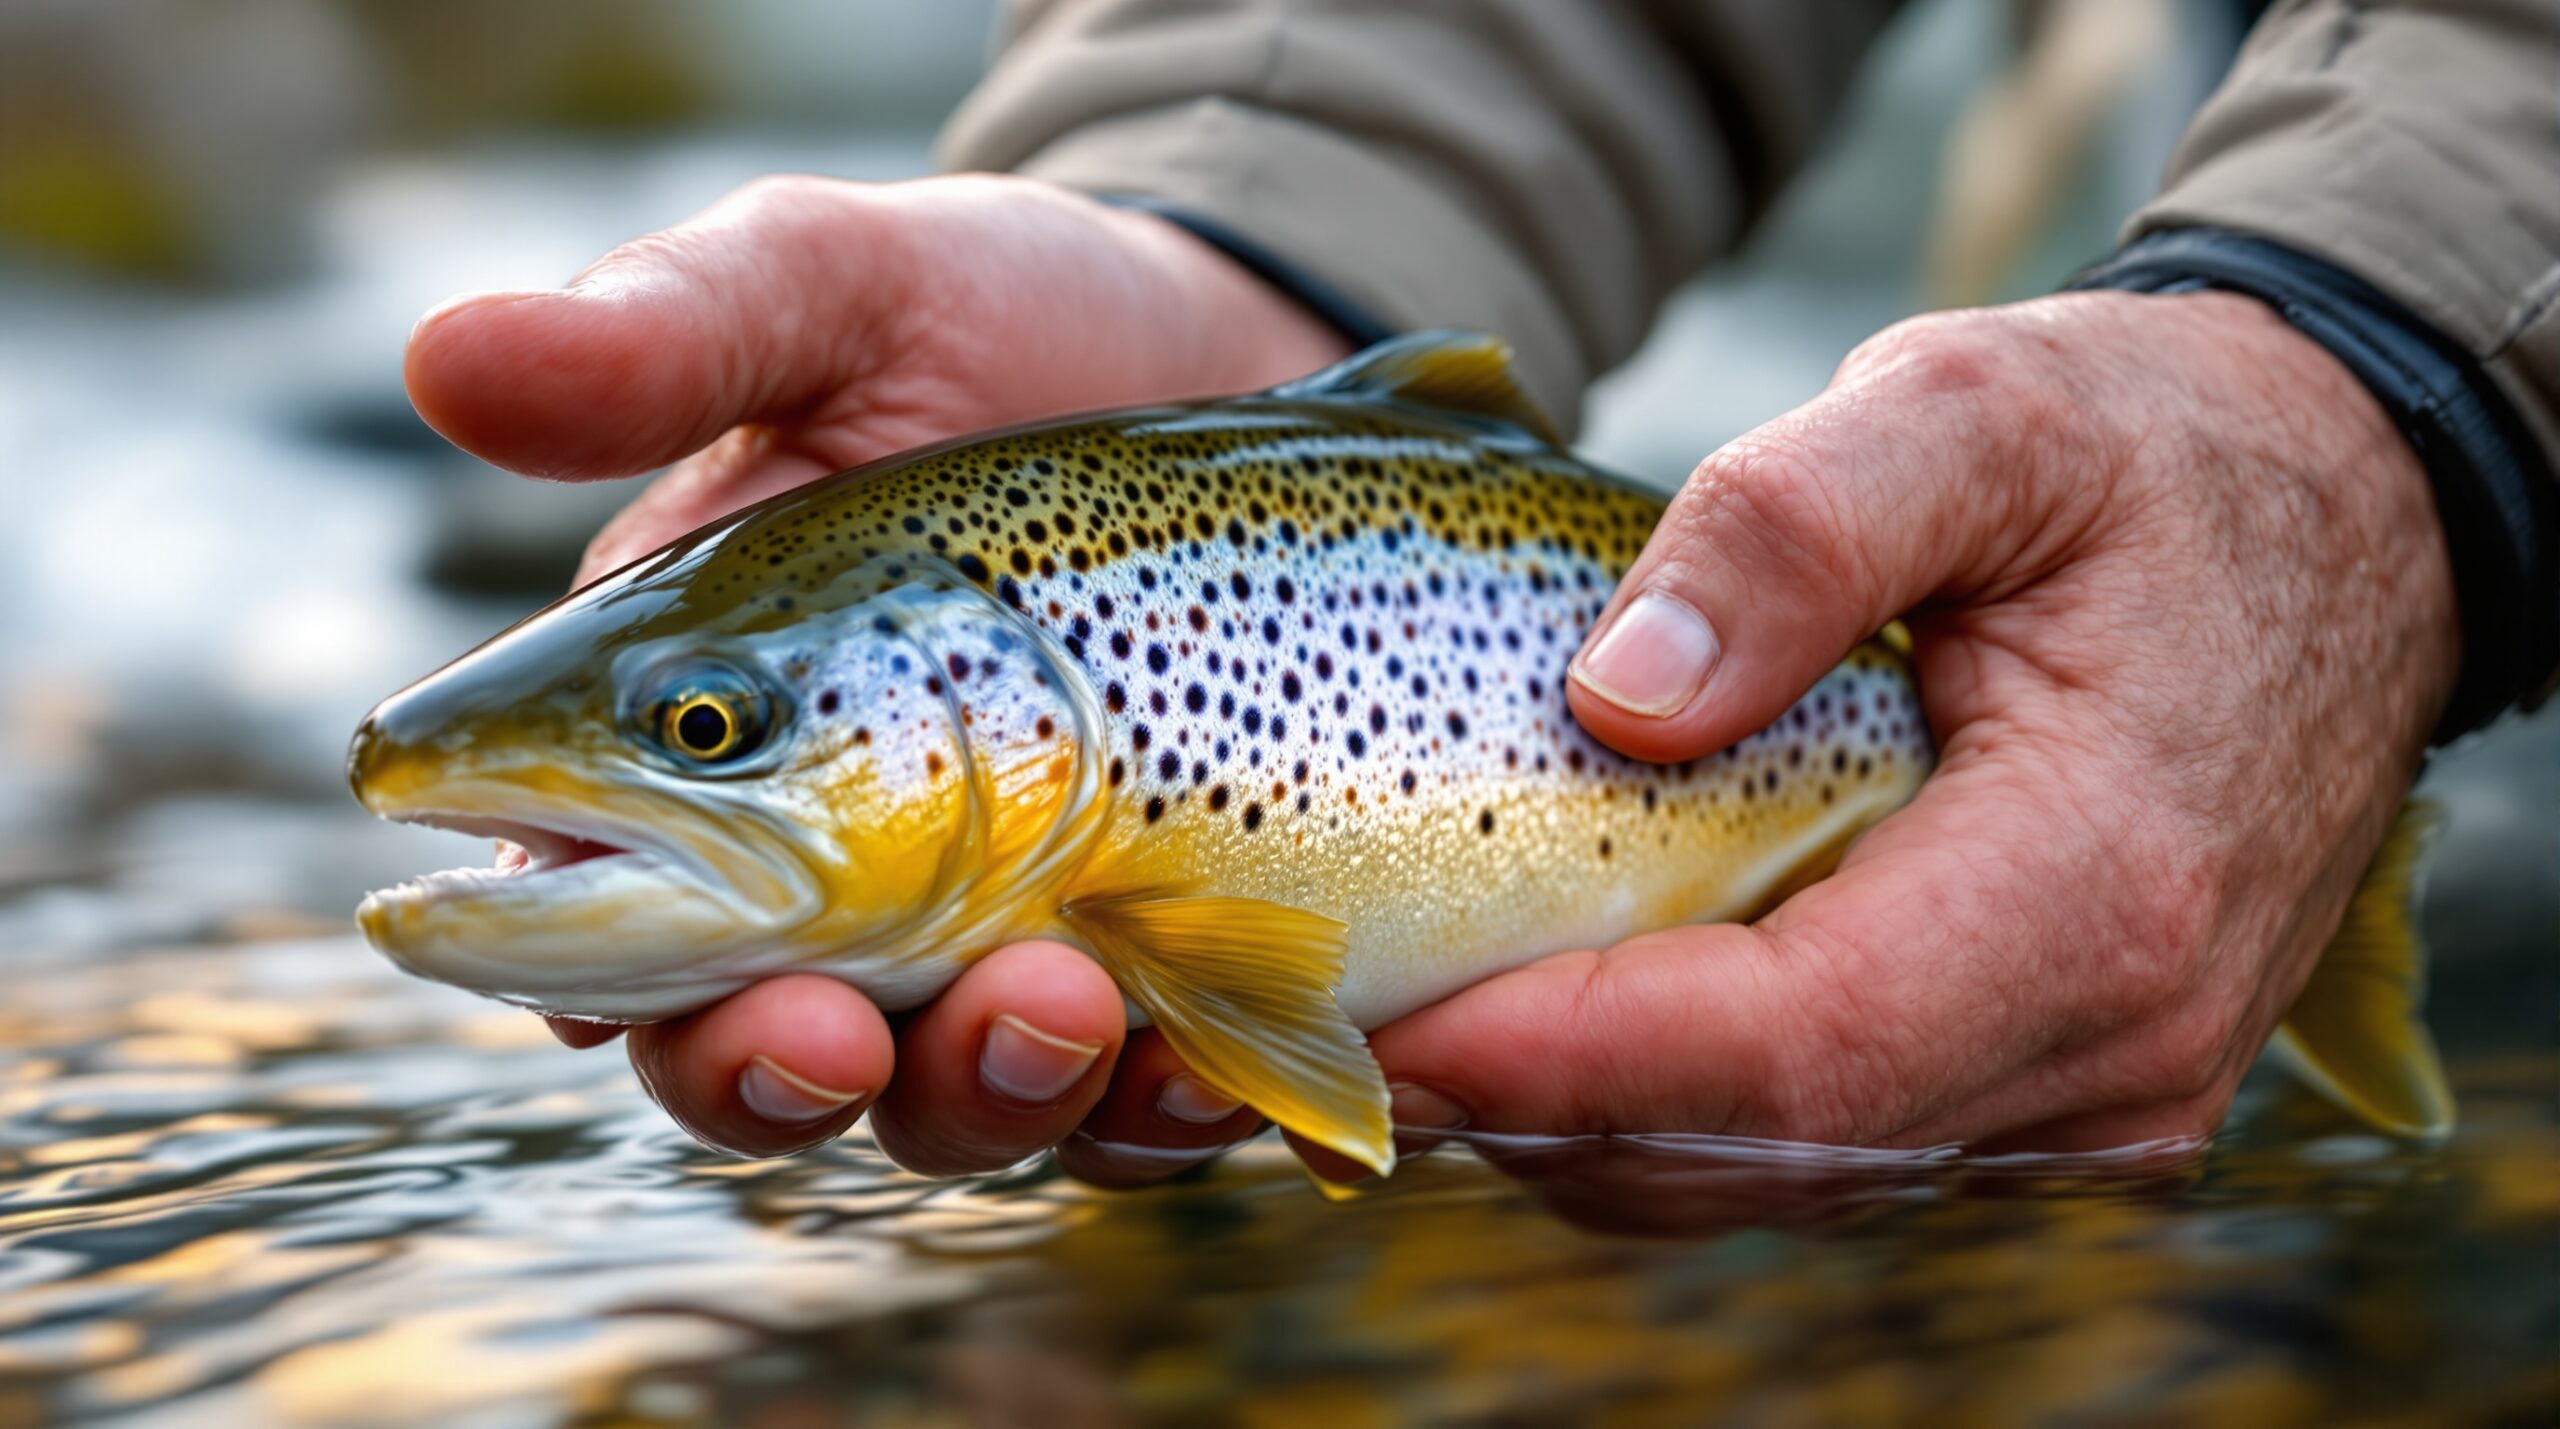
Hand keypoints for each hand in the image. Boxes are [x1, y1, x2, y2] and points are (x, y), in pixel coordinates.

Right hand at [406, 173, 1346, 1164]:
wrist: (1231, 328)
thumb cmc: (995, 318)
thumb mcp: (842, 294)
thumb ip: (674, 340)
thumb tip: (445, 355)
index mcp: (712, 757)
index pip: (614, 939)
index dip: (621, 996)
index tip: (663, 995)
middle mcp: (854, 881)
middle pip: (788, 1065)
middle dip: (799, 1081)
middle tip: (848, 1032)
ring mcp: (1032, 935)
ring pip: (994, 1101)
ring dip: (1025, 1096)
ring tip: (1092, 1016)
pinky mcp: (1201, 951)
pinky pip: (1210, 1080)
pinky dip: (1258, 1092)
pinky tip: (1369, 1046)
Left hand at [1350, 290, 2456, 1178]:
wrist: (2346, 521)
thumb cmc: (2154, 457)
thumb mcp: (1978, 408)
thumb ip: (1796, 528)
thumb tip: (1611, 698)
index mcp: (2099, 891)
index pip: (1789, 1051)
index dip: (1563, 1061)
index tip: (1376, 1032)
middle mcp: (2109, 1048)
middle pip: (1754, 1150)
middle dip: (1527, 1110)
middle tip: (1327, 1029)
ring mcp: (2089, 1094)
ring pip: (1774, 1173)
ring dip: (1579, 1122)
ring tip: (1403, 1023)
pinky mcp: (2054, 1090)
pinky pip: (1825, 1143)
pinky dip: (1670, 1107)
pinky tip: (1553, 1017)